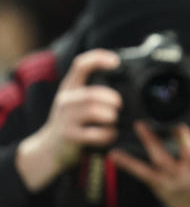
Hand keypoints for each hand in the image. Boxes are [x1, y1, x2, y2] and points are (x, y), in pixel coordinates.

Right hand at [15, 49, 121, 191]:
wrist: (49, 148)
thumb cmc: (70, 121)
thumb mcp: (76, 101)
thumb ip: (93, 89)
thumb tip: (123, 77)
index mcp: (69, 87)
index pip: (80, 65)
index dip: (98, 58)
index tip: (116, 61)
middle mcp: (65, 100)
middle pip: (92, 93)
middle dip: (112, 99)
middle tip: (119, 105)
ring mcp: (66, 119)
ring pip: (93, 111)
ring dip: (111, 116)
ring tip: (113, 119)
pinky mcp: (70, 136)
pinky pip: (95, 134)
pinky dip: (108, 134)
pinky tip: (110, 134)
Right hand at [109, 121, 189, 206]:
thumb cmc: (184, 202)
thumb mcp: (164, 191)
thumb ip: (154, 174)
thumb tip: (131, 156)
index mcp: (162, 184)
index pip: (141, 172)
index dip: (127, 163)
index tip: (114, 154)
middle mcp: (176, 177)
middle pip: (160, 157)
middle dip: (149, 140)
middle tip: (139, 125)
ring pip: (186, 149)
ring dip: (180, 133)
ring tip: (176, 119)